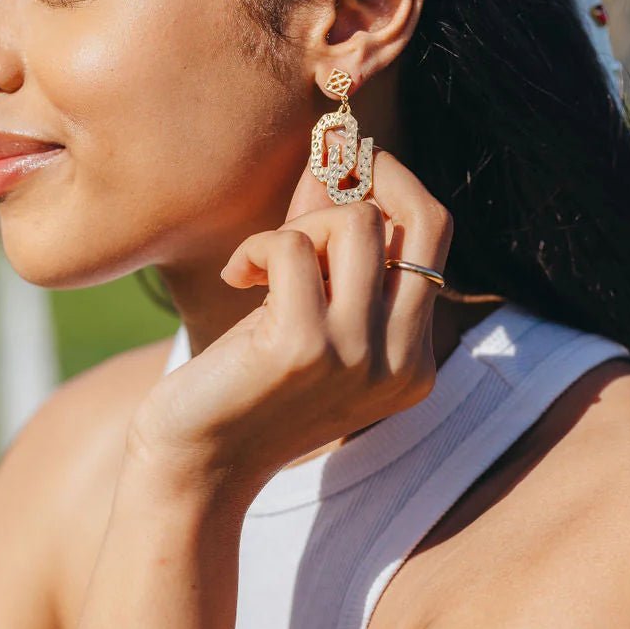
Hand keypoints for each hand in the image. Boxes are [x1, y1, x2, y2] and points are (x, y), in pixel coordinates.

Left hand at [127, 146, 452, 492]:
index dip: (391, 185)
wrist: (196, 467)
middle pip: (424, 219)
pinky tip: (236, 276)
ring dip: (299, 224)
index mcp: (412, 358)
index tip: (348, 168)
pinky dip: (258, 247)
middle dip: (369, 177)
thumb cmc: (244, 387)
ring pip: (357, 223)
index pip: (433, 236)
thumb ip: (331, 248)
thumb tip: (336, 160)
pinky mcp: (304, 347)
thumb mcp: (306, 315)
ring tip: (262, 262)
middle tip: (321, 174)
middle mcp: (400, 359)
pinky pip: (294, 246)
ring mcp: (357, 355)